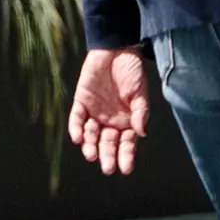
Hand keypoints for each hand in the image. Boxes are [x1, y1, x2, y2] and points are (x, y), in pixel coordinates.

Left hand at [68, 46, 150, 176]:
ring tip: (91, 155)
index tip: (125, 169)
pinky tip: (78, 138)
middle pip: (107, 143)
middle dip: (107, 155)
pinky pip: (77, 119)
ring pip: (91, 134)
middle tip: (107, 168)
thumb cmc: (132, 71)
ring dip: (90, 145)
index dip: (126, 156)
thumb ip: (140, 112)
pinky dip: (76, 128)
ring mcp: (95, 112)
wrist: (116, 49)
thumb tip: (142, 133)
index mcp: (127, 121)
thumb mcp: (140, 92)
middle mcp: (110, 120)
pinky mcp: (81, 102)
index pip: (126, 143)